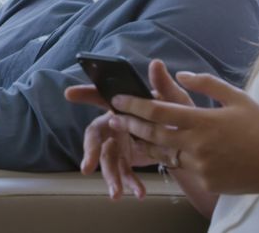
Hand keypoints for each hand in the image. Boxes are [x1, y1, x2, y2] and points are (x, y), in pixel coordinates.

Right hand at [65, 59, 193, 199]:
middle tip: (87, 167)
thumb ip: (163, 85)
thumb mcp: (174, 101)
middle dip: (91, 152)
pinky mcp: (127, 160)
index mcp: (123, 105)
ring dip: (111, 177)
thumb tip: (156, 64)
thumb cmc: (178, 115)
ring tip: (116, 194)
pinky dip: (130, 183)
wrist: (189, 143)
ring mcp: (119, 143)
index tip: (69, 93)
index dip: (85, 93)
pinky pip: (124, 172)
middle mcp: (116, 123)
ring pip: (107, 160)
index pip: (100, 97)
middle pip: (96, 136)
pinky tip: (138, 193)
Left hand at [109, 71, 258, 195]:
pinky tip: (167, 151)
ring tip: (134, 134)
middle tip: (114, 118)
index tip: (118, 99)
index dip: (134, 105)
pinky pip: (183, 169)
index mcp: (203, 121)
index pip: (158, 112)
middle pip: (152, 135)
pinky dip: (174, 158)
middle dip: (130, 125)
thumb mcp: (237, 98)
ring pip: (163, 154)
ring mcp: (200, 167)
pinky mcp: (205, 182)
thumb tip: (181, 74)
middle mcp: (197, 145)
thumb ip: (207, 83)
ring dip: (146, 144)